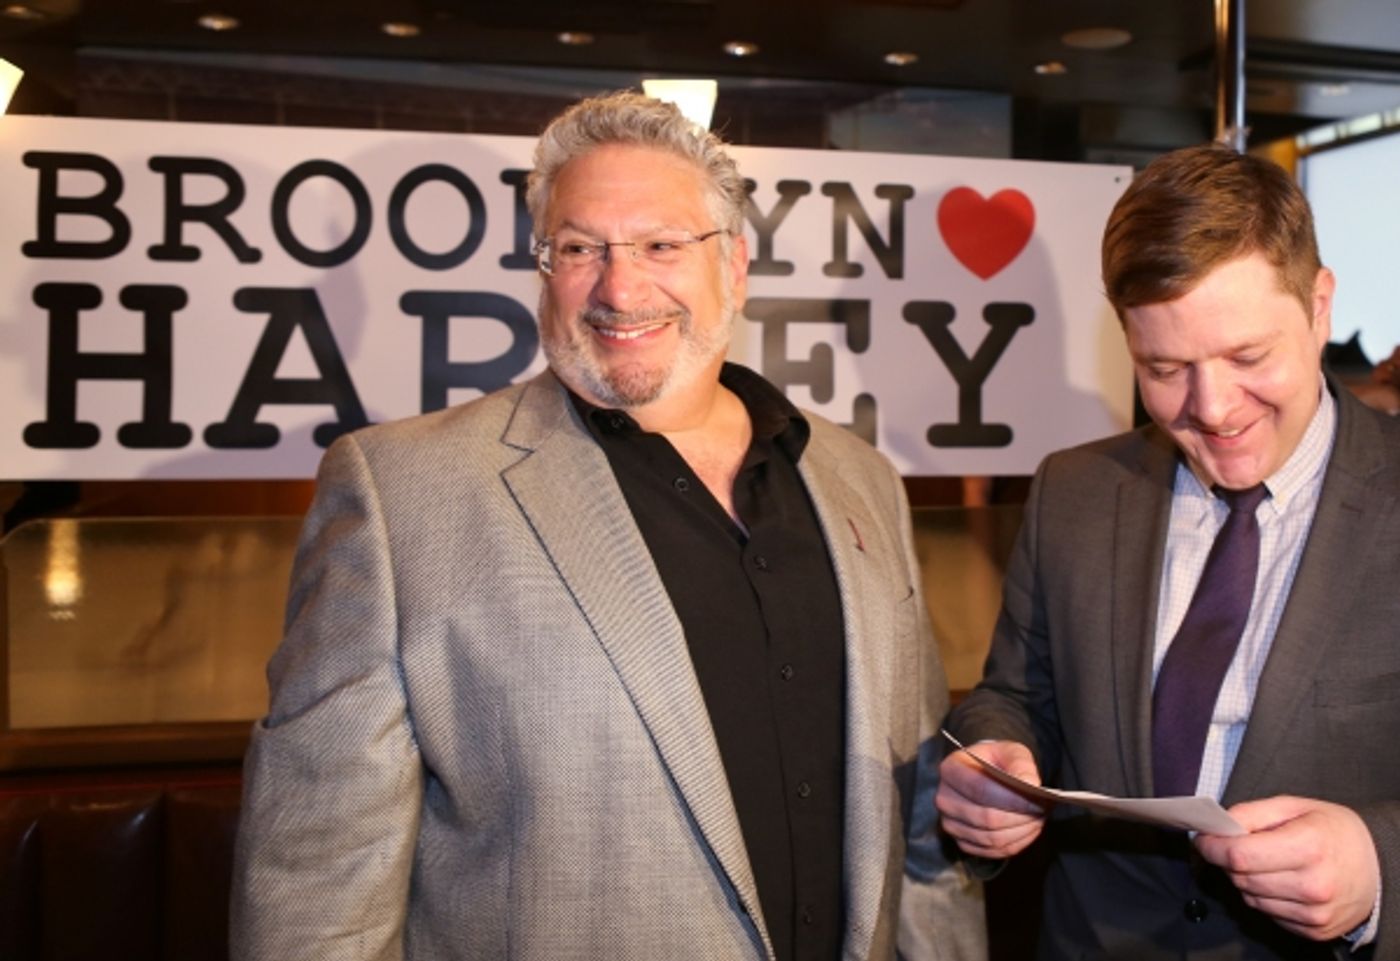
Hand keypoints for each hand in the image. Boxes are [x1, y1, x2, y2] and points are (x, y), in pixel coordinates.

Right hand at [935, 739, 1048, 858]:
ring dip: (1020, 832)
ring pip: (991, 838)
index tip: (1038, 800)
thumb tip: (1031, 785)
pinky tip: (1027, 830)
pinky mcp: (962, 842)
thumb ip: (1022, 765)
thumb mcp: (1012, 752)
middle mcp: (944, 798)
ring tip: (1038, 819)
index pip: (980, 790)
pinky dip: (1015, 844)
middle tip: (1042, 810)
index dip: (1011, 799)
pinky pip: (992, 852)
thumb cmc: (998, 762)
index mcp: (951, 769)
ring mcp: (950, 823)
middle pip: (986, 818)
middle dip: (1020, 817)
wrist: (986, 774)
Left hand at [1194, 796, 1379, 941]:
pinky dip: (1265, 897)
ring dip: (1247, 880)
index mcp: (1308, 846)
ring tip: (1268, 863)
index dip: (1212, 846)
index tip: (1205, 839)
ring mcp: (1315, 912)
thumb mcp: (1294, 807)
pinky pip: (1267, 913)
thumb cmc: (1334, 831)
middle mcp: (1313, 884)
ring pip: (1249, 898)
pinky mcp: (1314, 930)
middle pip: (1240, 877)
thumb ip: (1251, 813)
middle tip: (1238, 846)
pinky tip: (1282, 882)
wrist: (1380, 867)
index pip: (1238, 855)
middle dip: (1229, 860)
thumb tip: (1217, 826)